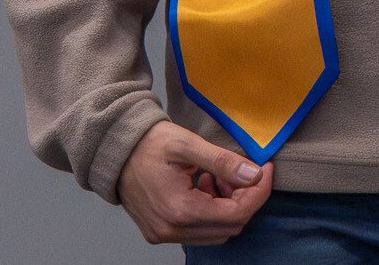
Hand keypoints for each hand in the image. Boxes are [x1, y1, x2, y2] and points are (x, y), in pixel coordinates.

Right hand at [114, 120, 273, 245]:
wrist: (113, 151)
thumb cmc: (148, 144)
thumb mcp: (187, 144)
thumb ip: (222, 161)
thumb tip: (253, 175)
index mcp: (180, 209)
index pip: (237, 213)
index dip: (258, 192)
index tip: (265, 169)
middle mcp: (172, 229)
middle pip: (230, 226)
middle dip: (244, 198)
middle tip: (241, 171)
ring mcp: (165, 234)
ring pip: (216, 231)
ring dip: (227, 206)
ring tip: (217, 176)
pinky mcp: (160, 233)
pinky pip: (198, 231)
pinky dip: (210, 211)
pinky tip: (203, 185)